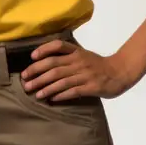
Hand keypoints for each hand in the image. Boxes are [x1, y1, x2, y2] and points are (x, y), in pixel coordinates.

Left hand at [20, 39, 134, 100]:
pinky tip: (52, 99)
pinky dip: (61, 95)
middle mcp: (79, 61)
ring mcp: (85, 74)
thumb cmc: (98, 64)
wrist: (120, 72)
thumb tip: (44, 61)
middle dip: (37, 73)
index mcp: (77, 52)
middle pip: (54, 66)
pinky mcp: (91, 87)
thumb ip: (67, 56)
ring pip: (61, 80)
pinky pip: (73, 91)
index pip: (58, 46)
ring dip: (46, 87)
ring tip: (35, 93)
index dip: (44, 50)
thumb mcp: (83, 55)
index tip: (32, 57)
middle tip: (25, 81)